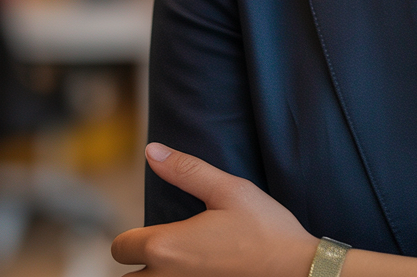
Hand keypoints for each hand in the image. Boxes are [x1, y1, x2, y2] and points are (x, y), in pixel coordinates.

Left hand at [111, 144, 318, 276]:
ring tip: (177, 262)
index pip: (121, 246)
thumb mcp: (229, 190)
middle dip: (137, 264)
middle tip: (162, 250)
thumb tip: (151, 151)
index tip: (155, 228)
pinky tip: (199, 270)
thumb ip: (186, 171)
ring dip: (153, 275)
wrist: (295, 269)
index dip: (133, 236)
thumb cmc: (264, 229)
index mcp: (166, 247)